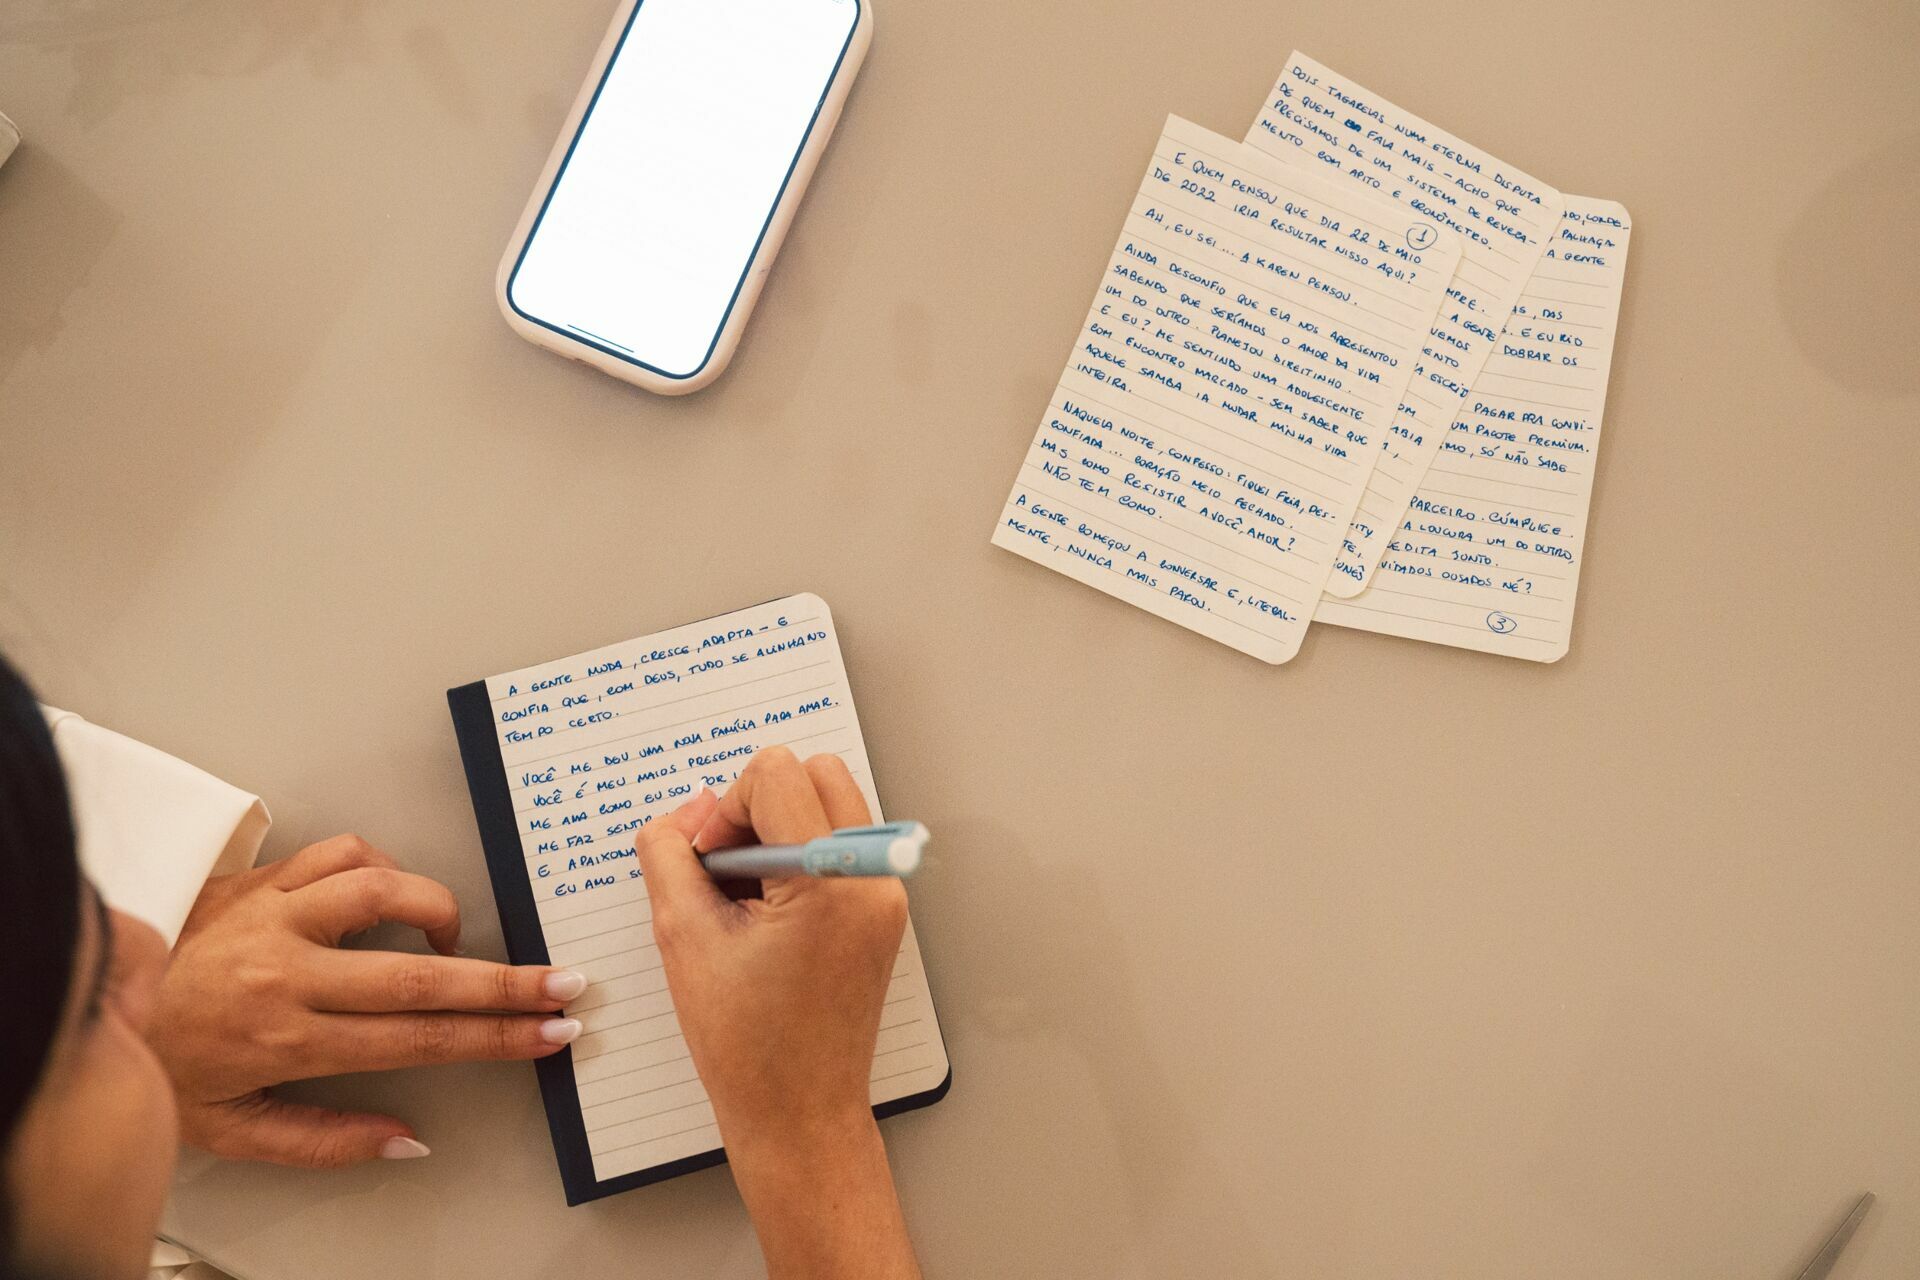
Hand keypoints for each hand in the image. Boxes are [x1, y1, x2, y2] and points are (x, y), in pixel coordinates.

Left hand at [148, 835, 588, 1166]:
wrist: (92, 1000)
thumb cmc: (165, 1064)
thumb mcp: (235, 1129)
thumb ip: (326, 1139)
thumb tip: (408, 1139)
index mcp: (288, 1039)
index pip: (417, 1038)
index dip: (492, 1037)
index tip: (546, 1034)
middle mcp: (287, 972)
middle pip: (422, 971)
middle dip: (505, 981)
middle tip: (562, 982)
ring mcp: (272, 915)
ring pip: (382, 891)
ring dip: (436, 910)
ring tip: (456, 935)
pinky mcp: (258, 879)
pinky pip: (339, 853)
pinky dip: (378, 868)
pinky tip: (388, 894)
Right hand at [637, 748, 919, 1279]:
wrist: (799, 1114)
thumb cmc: (743, 1044)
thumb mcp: (682, 936)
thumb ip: (670, 855)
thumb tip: (686, 810)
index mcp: (829, 881)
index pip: (777, 773)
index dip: (726, 808)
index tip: (706, 862)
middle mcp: (873, 878)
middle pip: (815, 774)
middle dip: (759, 807)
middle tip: (725, 871)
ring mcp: (886, 895)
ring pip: (830, 804)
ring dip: (779, 830)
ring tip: (744, 901)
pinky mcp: (883, 912)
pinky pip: (840, 846)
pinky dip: (799, 859)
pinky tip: (766, 916)